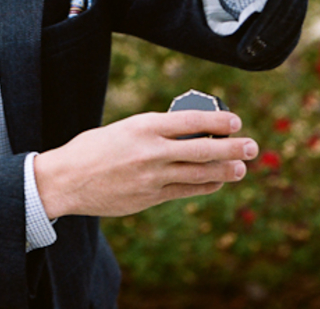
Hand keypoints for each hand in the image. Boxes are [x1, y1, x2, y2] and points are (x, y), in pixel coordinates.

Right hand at [34, 110, 257, 218]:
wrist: (67, 180)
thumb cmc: (94, 148)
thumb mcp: (124, 128)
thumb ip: (154, 132)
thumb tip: (188, 133)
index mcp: (143, 125)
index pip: (190, 120)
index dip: (217, 121)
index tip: (235, 120)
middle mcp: (151, 151)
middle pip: (202, 149)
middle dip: (232, 148)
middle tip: (252, 146)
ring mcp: (152, 178)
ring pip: (199, 174)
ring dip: (225, 170)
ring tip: (241, 168)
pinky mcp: (150, 198)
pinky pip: (185, 191)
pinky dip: (205, 185)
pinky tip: (217, 181)